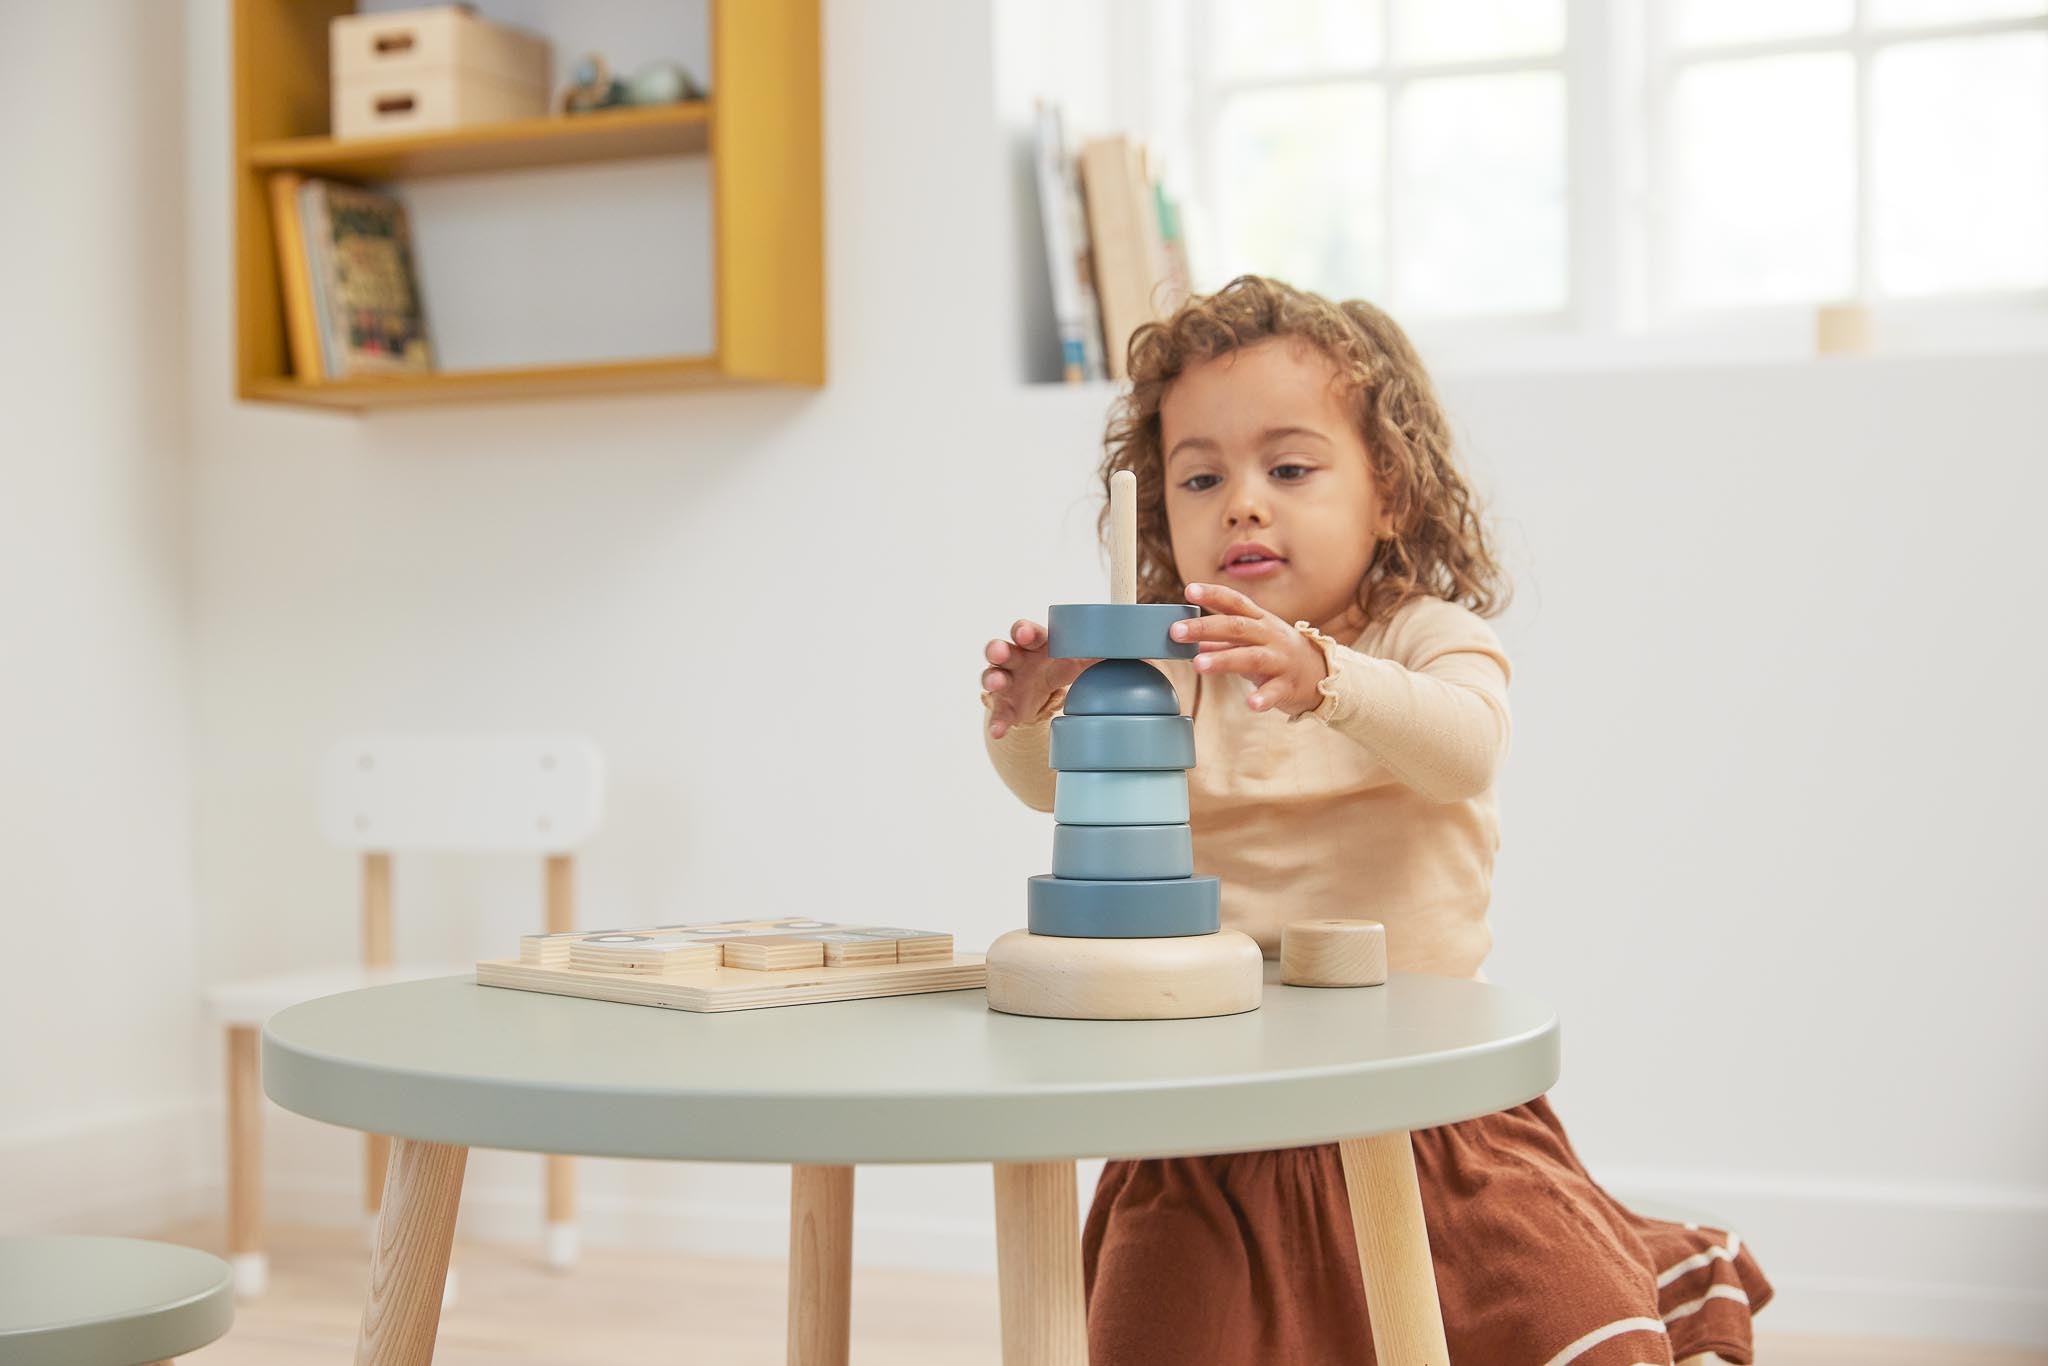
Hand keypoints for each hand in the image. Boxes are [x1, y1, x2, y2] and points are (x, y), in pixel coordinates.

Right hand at [982, 619, 1095, 738]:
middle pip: (1002, 649)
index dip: (1024, 631)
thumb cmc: (1061, 663)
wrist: (1045, 688)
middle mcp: (1017, 658)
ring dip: (992, 679)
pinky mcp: (1005, 704)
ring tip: (995, 684)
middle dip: (998, 650)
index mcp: (1037, 643)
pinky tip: (998, 731)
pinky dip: (996, 721)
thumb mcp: (1082, 658)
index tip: (1026, 634)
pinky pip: (998, 712)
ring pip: (992, 676)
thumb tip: (1138, 652)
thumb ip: (1102, 654)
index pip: (1027, 632)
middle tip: (1000, 653)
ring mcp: (1007, 680)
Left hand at [1174, 583, 1329, 715]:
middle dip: (1205, 628)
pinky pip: (1275, 692)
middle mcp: (1270, 636)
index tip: (1189, 590)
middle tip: (1176, 632)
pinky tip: (1250, 704)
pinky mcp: (1288, 685)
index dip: (1213, 595)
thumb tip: (1193, 643)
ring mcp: (1281, 660)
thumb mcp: (1254, 641)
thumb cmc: (1280, 654)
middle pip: (1237, 627)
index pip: (1235, 602)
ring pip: (1251, 657)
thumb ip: (1224, 641)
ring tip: (1198, 665)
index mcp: (1260, 621)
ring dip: (1223, 659)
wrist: (1323, 675)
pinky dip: (1262, 698)